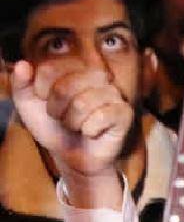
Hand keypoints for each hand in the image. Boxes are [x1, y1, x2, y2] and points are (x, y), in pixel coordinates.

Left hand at [10, 59, 132, 191]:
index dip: (41, 93)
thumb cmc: (54, 127)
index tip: (48, 105)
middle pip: (65, 87)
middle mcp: (96, 76)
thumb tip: (22, 64)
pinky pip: (102, 117)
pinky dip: (90, 130)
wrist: (75, 156)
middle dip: (56, 110)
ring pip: (82, 103)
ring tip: (77, 127)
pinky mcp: (124, 113)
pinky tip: (92, 133)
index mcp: (74, 68)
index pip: (49, 71)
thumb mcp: (29, 105)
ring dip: (73, 123)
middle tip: (63, 119)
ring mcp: (113, 94)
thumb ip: (20, 83)